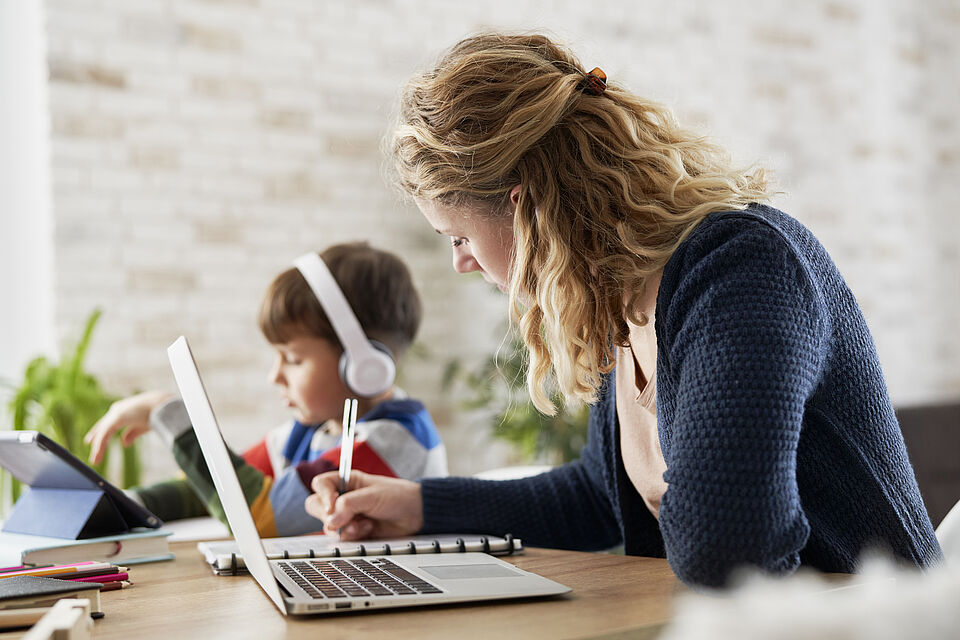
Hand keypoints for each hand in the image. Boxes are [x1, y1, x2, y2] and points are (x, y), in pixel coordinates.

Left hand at [84, 390, 173, 463]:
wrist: (163, 405)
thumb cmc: (157, 413)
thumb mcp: (143, 425)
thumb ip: (132, 434)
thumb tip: (124, 443)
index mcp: (125, 409)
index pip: (109, 421)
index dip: (101, 430)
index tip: (94, 439)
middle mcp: (117, 410)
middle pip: (102, 425)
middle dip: (95, 436)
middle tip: (88, 443)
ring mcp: (115, 414)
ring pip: (103, 433)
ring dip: (98, 448)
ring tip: (95, 460)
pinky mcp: (115, 419)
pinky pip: (105, 436)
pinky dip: (100, 447)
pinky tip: (98, 456)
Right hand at [305, 470, 423, 540]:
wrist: (416, 515)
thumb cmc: (398, 497)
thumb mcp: (372, 496)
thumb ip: (348, 505)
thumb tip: (329, 520)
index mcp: (347, 481)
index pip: (320, 485)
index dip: (323, 495)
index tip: (331, 506)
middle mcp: (344, 498)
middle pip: (317, 506)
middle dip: (330, 516)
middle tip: (344, 519)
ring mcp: (348, 515)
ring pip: (329, 525)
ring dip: (345, 528)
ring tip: (363, 525)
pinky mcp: (354, 531)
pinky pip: (342, 537)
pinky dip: (353, 535)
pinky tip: (368, 529)